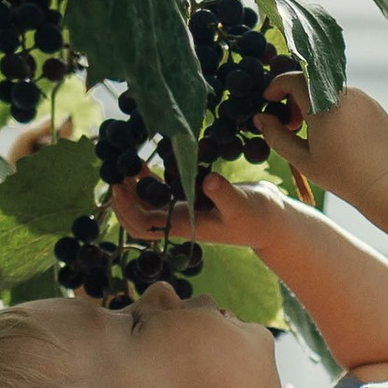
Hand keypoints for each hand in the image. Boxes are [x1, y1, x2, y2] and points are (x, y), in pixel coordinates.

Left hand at [107, 164, 280, 249]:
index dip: (127, 210)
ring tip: (125, 163)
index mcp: (186, 225)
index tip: (118, 187)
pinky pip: (162, 189)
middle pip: (139, 217)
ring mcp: (184, 209)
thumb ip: (225, 195)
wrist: (273, 220)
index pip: (145, 225)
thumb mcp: (244, 205)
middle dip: (123, 199)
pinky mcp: (191, 196)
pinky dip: (150, 178)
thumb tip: (207, 181)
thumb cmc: (260, 217)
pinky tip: (146, 162)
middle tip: (113, 173)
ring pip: (148, 202)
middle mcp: (180, 219)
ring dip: (133, 187)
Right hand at [255, 82, 387, 213]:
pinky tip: (335, 134)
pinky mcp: (372, 105)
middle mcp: (343, 94)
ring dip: (314, 103)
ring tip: (313, 132)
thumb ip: (276, 135)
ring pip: (328, 90)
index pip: (293, 79)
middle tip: (291, 122)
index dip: (277, 85)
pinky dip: (333, 108)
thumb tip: (260, 117)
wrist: (384, 182)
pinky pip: (346, 99)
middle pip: (310, 82)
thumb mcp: (302, 160)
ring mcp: (361, 97)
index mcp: (322, 106)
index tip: (269, 99)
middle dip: (294, 95)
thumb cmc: (341, 175)